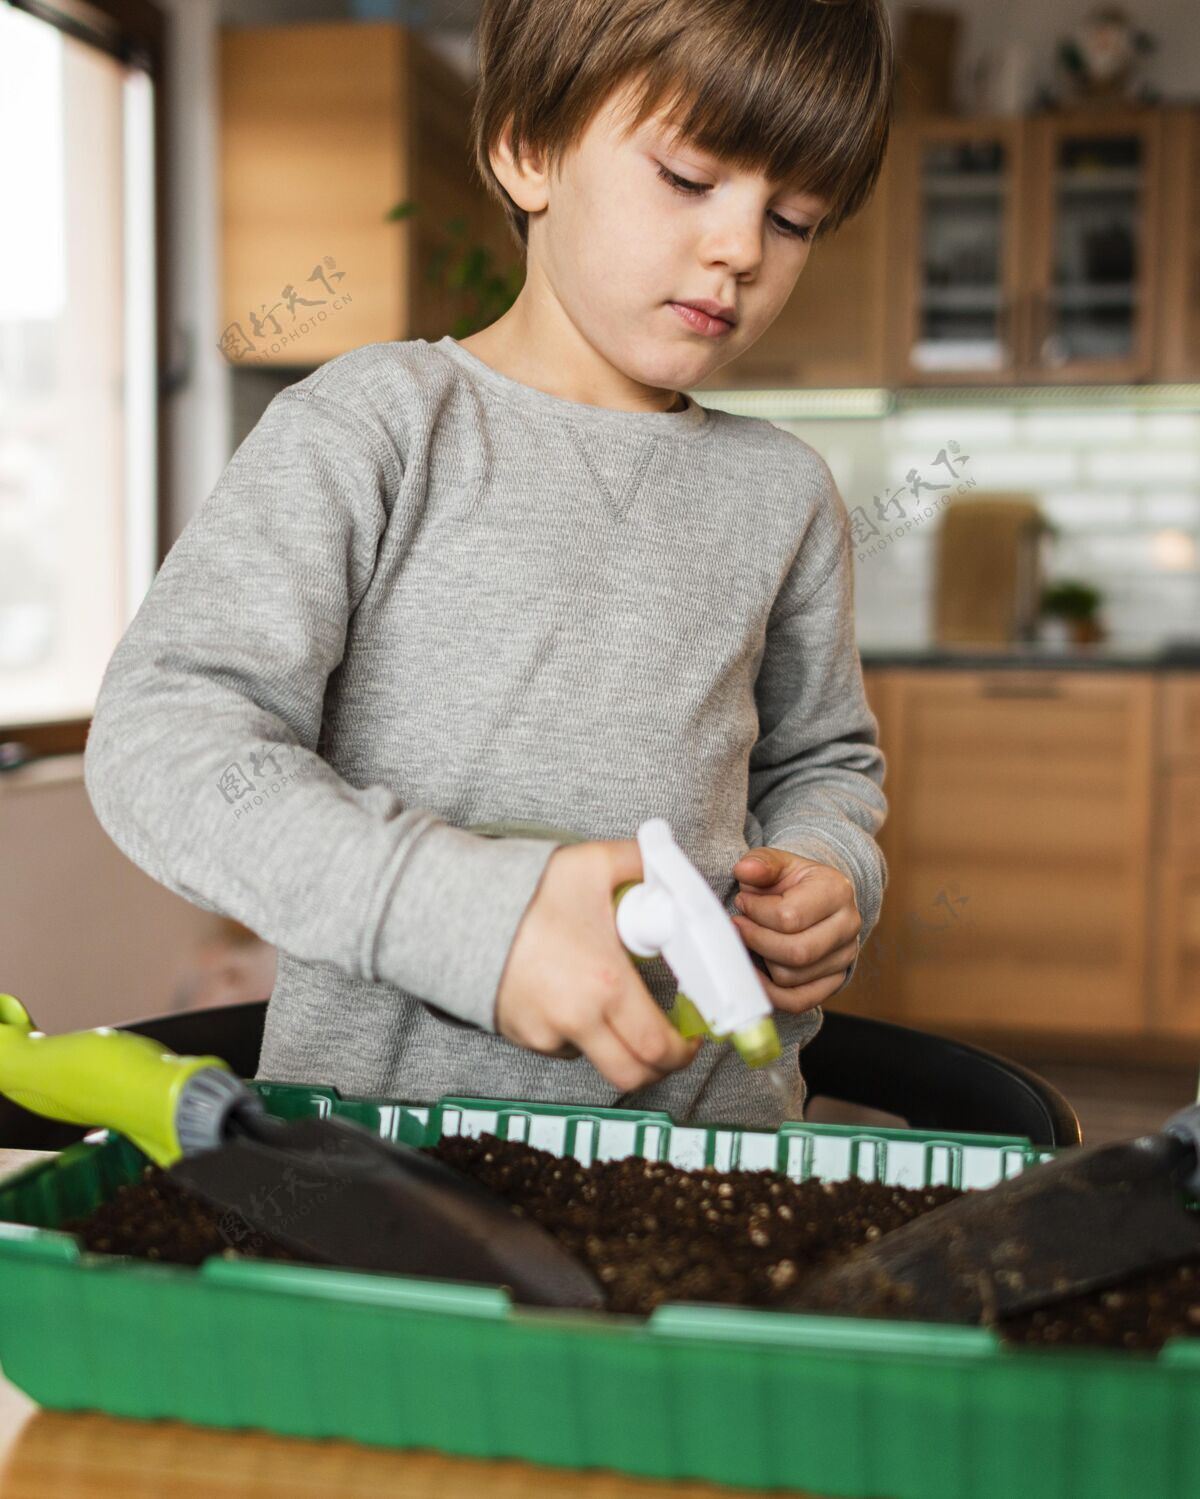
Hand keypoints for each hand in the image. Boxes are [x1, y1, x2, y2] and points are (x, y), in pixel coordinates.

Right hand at [495, 837, 702, 1090]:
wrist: (457, 909)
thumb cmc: (525, 890)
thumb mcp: (594, 864)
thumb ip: (644, 864)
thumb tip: (675, 870)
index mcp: (605, 985)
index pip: (658, 1046)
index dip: (684, 1050)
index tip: (691, 1036)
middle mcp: (576, 1020)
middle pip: (632, 1075)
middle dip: (660, 1066)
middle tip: (668, 1043)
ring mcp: (545, 1034)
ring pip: (597, 1060)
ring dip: (615, 1044)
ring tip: (612, 1004)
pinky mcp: (522, 1036)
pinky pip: (563, 1046)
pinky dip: (578, 1032)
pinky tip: (572, 996)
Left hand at [730, 847, 861, 1014]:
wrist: (814, 897)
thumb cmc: (792, 881)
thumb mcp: (778, 863)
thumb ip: (761, 863)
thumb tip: (745, 869)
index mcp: (837, 891)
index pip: (789, 917)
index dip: (756, 912)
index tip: (743, 902)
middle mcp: (848, 926)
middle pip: (795, 952)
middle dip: (756, 940)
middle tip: (738, 925)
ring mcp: (845, 957)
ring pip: (792, 977)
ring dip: (761, 960)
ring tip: (751, 938)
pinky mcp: (834, 981)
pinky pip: (799, 1001)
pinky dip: (770, 993)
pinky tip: (753, 972)